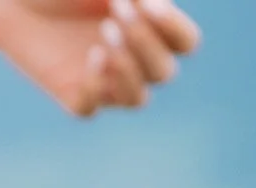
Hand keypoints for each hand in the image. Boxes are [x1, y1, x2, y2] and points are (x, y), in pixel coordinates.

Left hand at [0, 0, 200, 116]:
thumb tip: (155, 2)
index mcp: (147, 28)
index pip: (185, 43)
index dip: (174, 29)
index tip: (148, 5)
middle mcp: (130, 59)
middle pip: (164, 72)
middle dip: (144, 42)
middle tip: (114, 12)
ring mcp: (102, 81)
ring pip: (137, 99)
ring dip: (127, 71)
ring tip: (103, 37)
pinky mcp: (70, 93)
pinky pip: (91, 109)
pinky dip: (95, 88)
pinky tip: (89, 59)